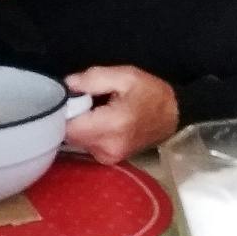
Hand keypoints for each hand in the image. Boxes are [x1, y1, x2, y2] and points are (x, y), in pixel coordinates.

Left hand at [62, 65, 178, 164]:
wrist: (174, 115)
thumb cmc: (150, 92)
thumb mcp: (125, 75)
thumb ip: (93, 78)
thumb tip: (67, 85)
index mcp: (112, 124)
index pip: (68, 126)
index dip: (62, 112)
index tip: (67, 98)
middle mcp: (108, 146)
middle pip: (69, 135)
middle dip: (70, 117)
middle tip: (81, 101)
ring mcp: (108, 157)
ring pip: (76, 141)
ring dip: (78, 125)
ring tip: (92, 111)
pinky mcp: (109, 160)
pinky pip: (86, 145)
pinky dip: (87, 133)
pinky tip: (98, 122)